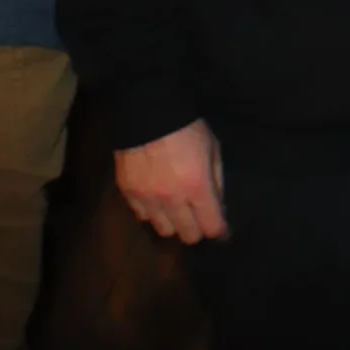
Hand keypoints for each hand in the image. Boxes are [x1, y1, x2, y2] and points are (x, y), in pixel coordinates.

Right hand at [116, 119, 228, 243]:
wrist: (147, 114)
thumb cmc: (187, 129)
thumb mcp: (213, 149)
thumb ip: (216, 180)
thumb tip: (219, 206)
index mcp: (197, 187)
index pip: (211, 226)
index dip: (219, 230)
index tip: (221, 229)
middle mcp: (172, 199)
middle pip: (187, 235)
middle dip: (198, 229)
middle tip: (199, 219)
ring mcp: (147, 199)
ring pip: (163, 230)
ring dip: (174, 223)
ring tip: (177, 210)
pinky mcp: (128, 194)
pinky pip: (142, 216)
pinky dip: (152, 213)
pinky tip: (157, 200)